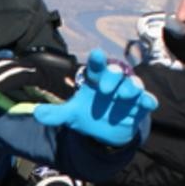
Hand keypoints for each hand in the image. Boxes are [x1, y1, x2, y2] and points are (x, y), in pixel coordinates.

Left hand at [32, 49, 157, 146]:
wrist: (106, 132)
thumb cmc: (88, 115)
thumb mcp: (71, 116)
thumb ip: (55, 114)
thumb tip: (36, 113)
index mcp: (95, 81)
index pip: (96, 66)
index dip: (97, 60)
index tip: (96, 53)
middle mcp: (113, 83)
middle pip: (115, 73)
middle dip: (111, 77)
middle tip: (104, 89)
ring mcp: (128, 94)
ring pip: (133, 84)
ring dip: (130, 87)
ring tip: (124, 94)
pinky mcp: (140, 106)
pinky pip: (147, 100)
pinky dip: (147, 100)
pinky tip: (148, 103)